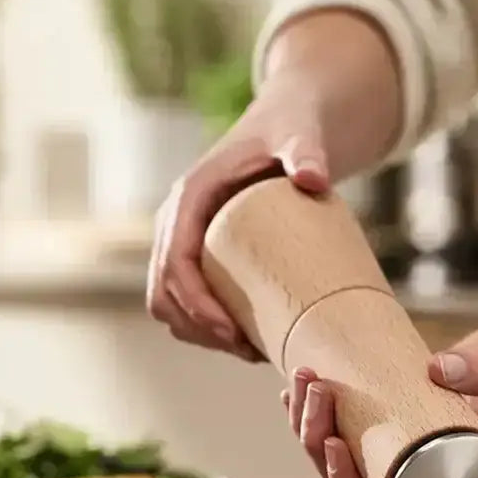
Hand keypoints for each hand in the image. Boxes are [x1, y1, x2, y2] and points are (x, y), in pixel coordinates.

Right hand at [147, 73, 329, 361]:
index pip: (174, 262)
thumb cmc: (293, 130)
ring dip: (201, 334)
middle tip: (249, 352)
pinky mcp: (203, 254)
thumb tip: (313, 180)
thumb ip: (307, 152)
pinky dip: (207, 327)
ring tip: (252, 351)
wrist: (289, 125)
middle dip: (199, 329)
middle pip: (164, 293)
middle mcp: (177, 221)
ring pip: (171, 304)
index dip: (195, 305)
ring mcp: (186, 239)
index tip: (231, 335)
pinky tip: (247, 340)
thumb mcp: (300, 136)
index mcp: (190, 197)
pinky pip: (189, 300)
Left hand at [281, 316, 477, 477]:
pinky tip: (299, 388)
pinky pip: (352, 426)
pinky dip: (322, 412)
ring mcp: (410, 445)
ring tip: (302, 381)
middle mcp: (426, 473)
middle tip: (313, 390)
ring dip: (311, 424)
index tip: (336, 445)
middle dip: (319, 440)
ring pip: (345, 456)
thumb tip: (438, 371)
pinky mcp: (401, 415)